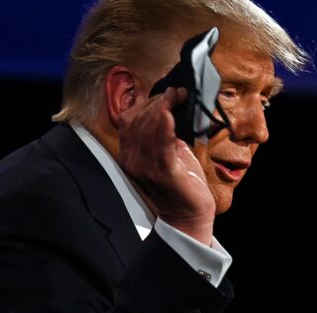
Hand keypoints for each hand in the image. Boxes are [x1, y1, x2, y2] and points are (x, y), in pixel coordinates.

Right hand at [117, 87, 215, 244]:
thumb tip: (167, 105)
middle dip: (158, 101)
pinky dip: (165, 128)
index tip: (166, 92)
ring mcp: (146, 167)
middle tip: (176, 92)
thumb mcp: (165, 152)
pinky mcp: (164, 174)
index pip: (128, 119)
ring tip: (179, 96)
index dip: (146, 102)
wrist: (187, 215)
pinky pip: (161, 147)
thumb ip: (161, 133)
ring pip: (148, 129)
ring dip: (164, 107)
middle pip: (137, 120)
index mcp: (129, 154)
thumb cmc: (180, 182)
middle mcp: (132, 160)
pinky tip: (171, 114)